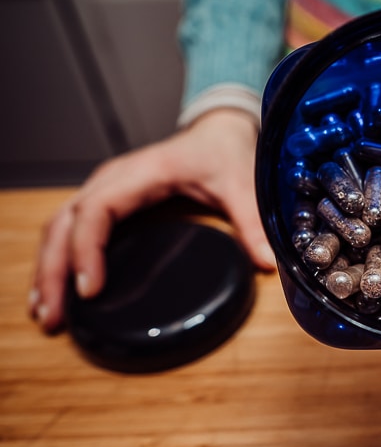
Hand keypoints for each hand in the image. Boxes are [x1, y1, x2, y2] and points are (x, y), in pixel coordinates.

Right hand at [29, 108, 275, 331]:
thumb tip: (267, 262)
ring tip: (47, 314)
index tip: (89, 289)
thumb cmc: (224, 152)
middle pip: (66, 224)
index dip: (88, 249)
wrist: (219, 129)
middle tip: (54, 316)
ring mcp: (105, 190)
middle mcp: (113, 180)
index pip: (98, 211)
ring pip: (60, 227)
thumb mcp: (242, 184)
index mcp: (141, 173)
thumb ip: (252, 223)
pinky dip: (58, 259)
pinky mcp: (107, 202)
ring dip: (48, 269)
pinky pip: (70, 229)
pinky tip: (55, 292)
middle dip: (54, 270)